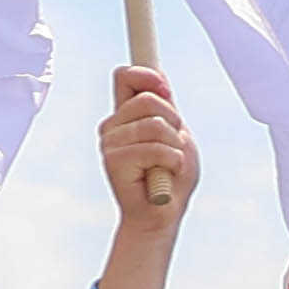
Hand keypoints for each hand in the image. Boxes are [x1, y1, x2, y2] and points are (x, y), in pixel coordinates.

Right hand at [95, 66, 200, 288]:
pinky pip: (155, 148)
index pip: (126, 77)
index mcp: (127, 114)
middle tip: (174, 147)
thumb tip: (158, 77)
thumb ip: (167, 108)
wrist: (162, 214)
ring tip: (169, 165)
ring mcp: (110, 142)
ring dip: (175, 147)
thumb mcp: (178, 135)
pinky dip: (173, 162)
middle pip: (149, 100)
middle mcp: (114, 124)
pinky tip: (164, 176)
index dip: (146, 74)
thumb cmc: (172, 175)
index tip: (164, 87)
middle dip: (174, 123)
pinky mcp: (113, 160)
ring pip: (156, 125)